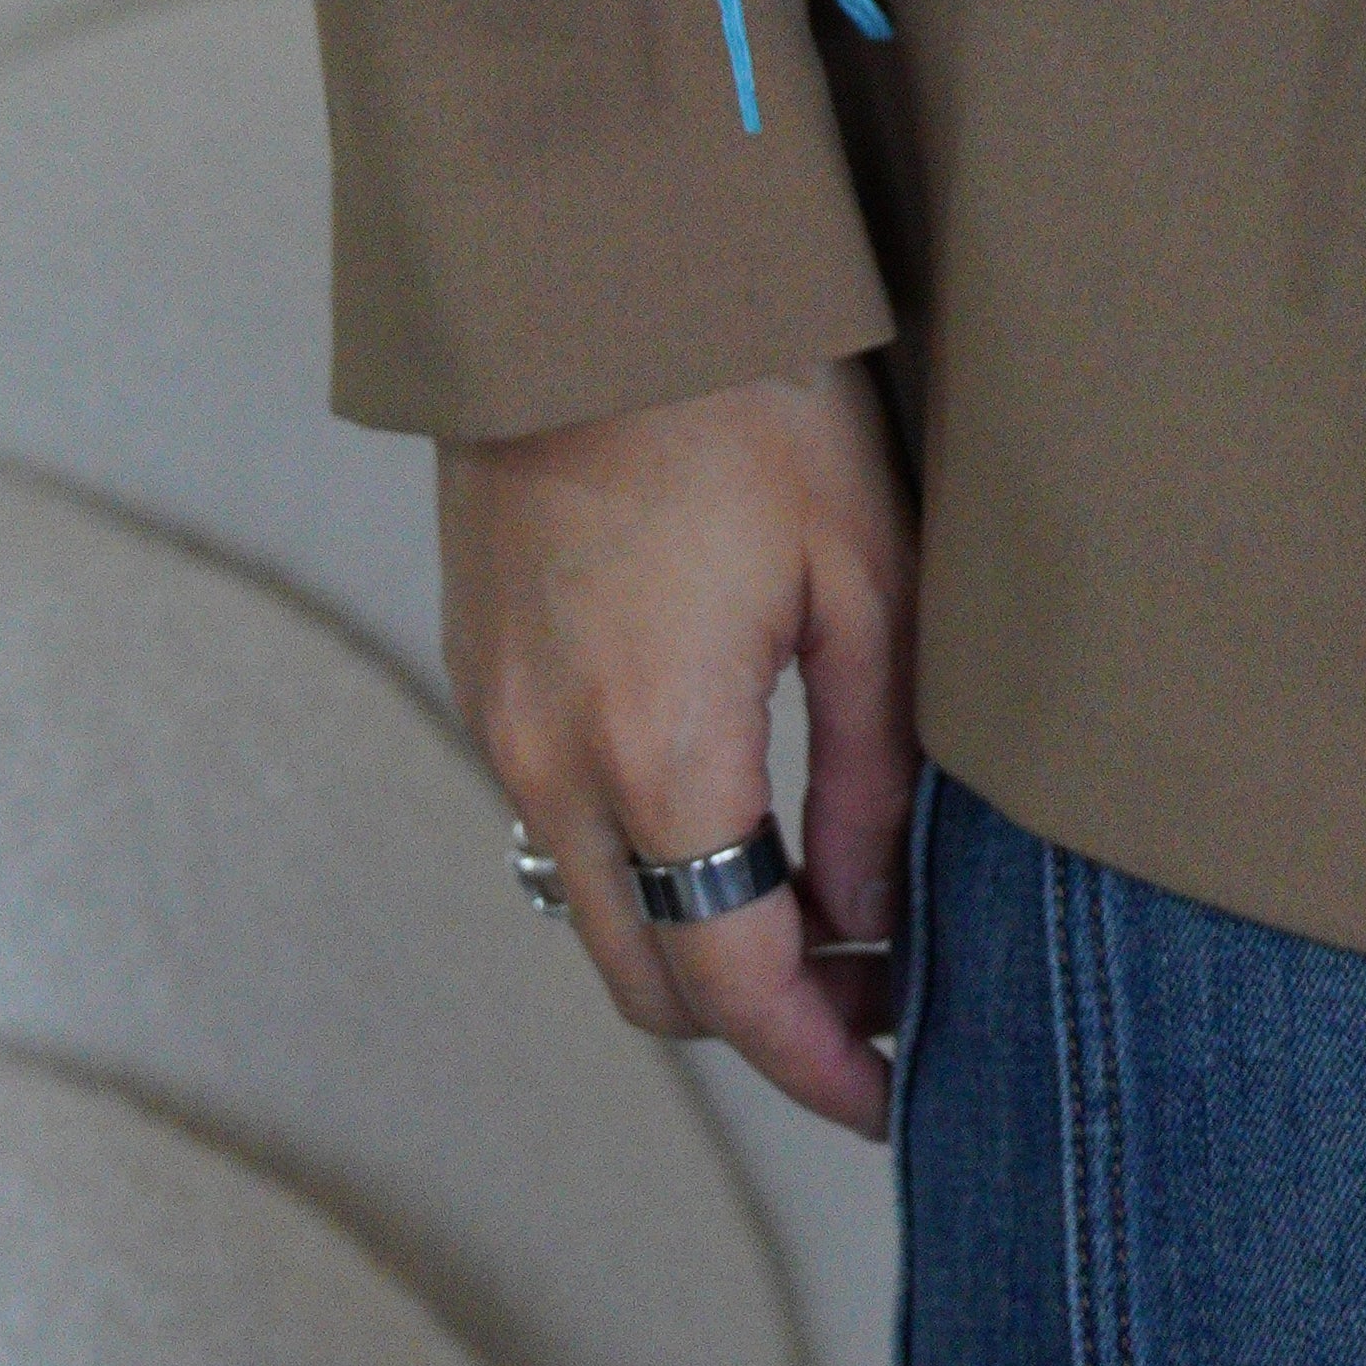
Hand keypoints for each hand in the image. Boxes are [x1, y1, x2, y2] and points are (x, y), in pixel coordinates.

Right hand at [440, 359, 916, 1137]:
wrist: (586, 271)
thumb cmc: (750, 399)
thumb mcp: (865, 576)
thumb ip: (875, 767)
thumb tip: (876, 914)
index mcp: (657, 756)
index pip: (732, 984)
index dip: (815, 1063)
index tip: (888, 1093)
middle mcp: (550, 765)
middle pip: (646, 974)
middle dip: (755, 1020)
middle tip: (868, 1005)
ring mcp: (497, 720)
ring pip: (590, 905)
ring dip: (691, 939)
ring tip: (815, 911)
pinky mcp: (478, 671)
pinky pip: (554, 824)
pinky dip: (638, 862)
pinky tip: (726, 816)